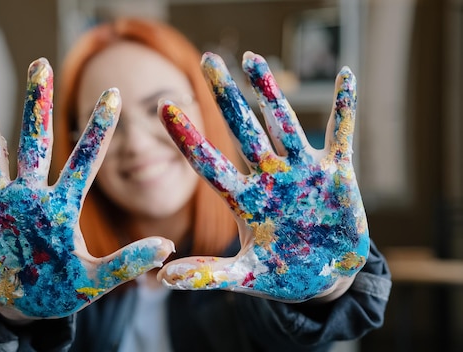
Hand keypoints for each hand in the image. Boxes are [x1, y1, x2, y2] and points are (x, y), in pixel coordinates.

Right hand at [0, 58, 172, 318]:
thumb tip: (168, 245)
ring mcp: (0, 202)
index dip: (99, 129)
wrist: (23, 304)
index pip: (84, 160)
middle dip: (37, 104)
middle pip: (35, 140)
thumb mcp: (94, 280)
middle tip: (41, 64)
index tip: (115, 94)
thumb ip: (127, 264)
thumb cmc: (60, 289)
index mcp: (62, 205)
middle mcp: (31, 194)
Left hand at [157, 52, 368, 301]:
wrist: (325, 278)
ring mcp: (302, 171)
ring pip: (283, 123)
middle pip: (244, 130)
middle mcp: (269, 177)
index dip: (188, 138)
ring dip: (271, 92)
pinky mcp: (336, 173)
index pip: (209, 163)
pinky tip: (346, 75)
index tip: (164, 107)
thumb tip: (163, 278)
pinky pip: (341, 134)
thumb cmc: (281, 274)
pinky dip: (345, 107)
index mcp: (244, 199)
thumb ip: (209, 273)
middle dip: (227, 96)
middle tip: (208, 59)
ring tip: (253, 59)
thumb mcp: (245, 275)